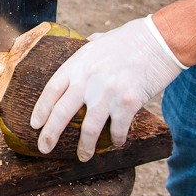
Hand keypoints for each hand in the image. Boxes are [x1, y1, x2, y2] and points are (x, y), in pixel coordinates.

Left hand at [30, 15, 185, 160]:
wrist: (159, 40)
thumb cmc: (131, 38)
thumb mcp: (101, 40)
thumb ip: (90, 49)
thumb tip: (88, 44)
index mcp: (78, 63)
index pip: (51, 89)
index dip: (41, 109)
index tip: (35, 124)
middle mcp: (88, 80)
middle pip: (62, 112)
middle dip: (50, 134)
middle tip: (44, 148)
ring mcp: (107, 93)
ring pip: (89, 129)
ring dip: (84, 146)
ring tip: (82, 157)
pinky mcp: (128, 103)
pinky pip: (117, 130)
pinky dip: (116, 140)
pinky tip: (116, 144)